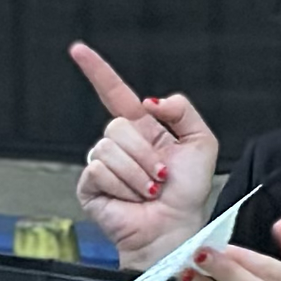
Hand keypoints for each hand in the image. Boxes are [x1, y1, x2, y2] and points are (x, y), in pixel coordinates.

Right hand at [70, 42, 220, 270]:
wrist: (175, 231)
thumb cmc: (188, 195)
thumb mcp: (202, 143)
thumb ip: (183, 110)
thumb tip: (151, 102)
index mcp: (142, 129)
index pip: (114, 92)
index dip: (97, 71)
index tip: (78, 50)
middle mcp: (120, 144)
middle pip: (117, 125)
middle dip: (144, 153)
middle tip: (159, 177)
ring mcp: (102, 164)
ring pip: (108, 147)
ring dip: (136, 173)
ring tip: (148, 191)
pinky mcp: (89, 185)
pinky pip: (99, 169)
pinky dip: (122, 185)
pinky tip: (132, 198)